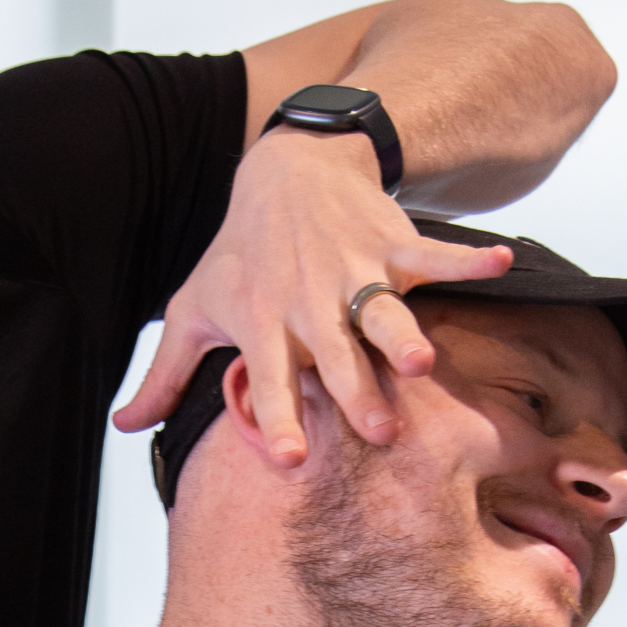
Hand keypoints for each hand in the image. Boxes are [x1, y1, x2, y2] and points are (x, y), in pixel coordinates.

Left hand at [114, 127, 511, 465]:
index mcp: (263, 322)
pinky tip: (501, 263)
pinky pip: (433, 255)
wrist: (285, 167)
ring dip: (404, 334)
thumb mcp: (192, 307)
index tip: (289, 460)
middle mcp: (308, 301)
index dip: (276, 416)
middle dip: (355, 391)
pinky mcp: (392, 243)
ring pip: (383, 311)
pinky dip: (468, 260)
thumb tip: (126, 427)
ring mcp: (353, 270)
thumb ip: (165, 374)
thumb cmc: (238, 252)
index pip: (266, 378)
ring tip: (425, 363)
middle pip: (335, 355)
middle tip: (378, 434)